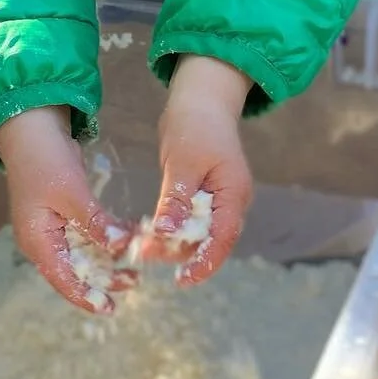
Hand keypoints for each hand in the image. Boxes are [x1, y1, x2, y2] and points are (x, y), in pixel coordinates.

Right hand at [0, 106, 135, 313]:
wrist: (31, 126)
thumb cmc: (46, 161)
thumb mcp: (72, 193)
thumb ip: (95, 222)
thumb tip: (119, 246)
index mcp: (38, 241)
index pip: (63, 280)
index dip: (86, 296)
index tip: (110, 308)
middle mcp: (43, 239)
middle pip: (74, 268)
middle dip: (102, 277)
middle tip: (133, 282)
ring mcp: (51, 225)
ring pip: (82, 251)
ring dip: (106, 256)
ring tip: (134, 264)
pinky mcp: (62, 211)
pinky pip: (85, 232)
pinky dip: (103, 235)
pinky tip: (126, 234)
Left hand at [144, 55, 253, 285]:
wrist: (200, 98)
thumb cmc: (195, 125)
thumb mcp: (182, 163)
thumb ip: (176, 199)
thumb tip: (166, 234)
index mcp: (234, 193)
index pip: (223, 238)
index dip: (204, 262)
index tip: (182, 280)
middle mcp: (232, 200)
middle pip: (211, 240)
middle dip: (180, 252)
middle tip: (145, 253)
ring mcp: (221, 198)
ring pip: (200, 232)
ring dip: (174, 241)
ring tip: (143, 244)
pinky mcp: (207, 194)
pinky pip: (193, 220)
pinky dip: (175, 227)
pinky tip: (152, 230)